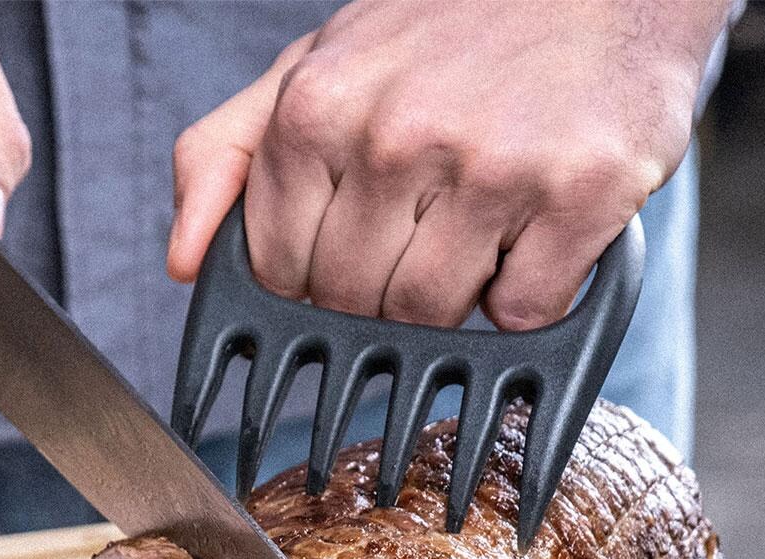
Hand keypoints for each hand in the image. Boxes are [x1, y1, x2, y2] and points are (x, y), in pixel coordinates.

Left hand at [169, 0, 729, 329]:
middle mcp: (397, 135)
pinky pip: (521, 313)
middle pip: (353, 305)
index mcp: (316, 110)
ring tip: (479, 221)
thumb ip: (228, 155)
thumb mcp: (315, 67)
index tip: (354, 242)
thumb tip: (183, 263)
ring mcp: (492, 165)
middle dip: (384, 288)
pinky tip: (532, 231)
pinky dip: (527, 296)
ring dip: (455, 295)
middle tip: (425, 225)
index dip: (316, 278)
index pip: (281, 275)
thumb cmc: (449, 34)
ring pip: (431, 318)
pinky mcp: (581, 194)